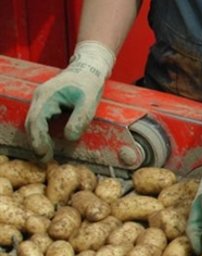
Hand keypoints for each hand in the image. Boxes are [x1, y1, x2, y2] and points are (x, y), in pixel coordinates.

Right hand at [25, 41, 114, 161]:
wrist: (89, 68)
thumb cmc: (89, 84)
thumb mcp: (88, 103)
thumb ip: (79, 119)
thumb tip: (69, 137)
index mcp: (47, 96)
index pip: (36, 121)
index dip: (38, 139)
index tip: (44, 153)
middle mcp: (40, 97)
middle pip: (31, 123)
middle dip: (36, 142)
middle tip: (44, 159)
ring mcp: (41, 99)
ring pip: (33, 122)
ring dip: (38, 138)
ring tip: (46, 154)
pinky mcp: (46, 102)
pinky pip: (39, 120)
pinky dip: (41, 132)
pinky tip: (49, 142)